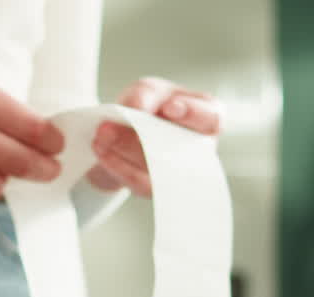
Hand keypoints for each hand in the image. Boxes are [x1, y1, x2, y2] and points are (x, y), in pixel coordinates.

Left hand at [86, 77, 221, 196]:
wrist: (122, 133)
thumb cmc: (147, 107)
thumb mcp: (146, 91)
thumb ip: (145, 93)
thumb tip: (139, 108)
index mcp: (206, 118)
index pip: (212, 118)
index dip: (194, 114)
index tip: (169, 107)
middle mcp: (198, 149)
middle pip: (181, 147)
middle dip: (146, 135)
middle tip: (115, 124)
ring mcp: (177, 172)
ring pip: (157, 168)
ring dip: (124, 150)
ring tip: (102, 133)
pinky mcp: (154, 187)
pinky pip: (139, 182)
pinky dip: (116, 165)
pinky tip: (101, 149)